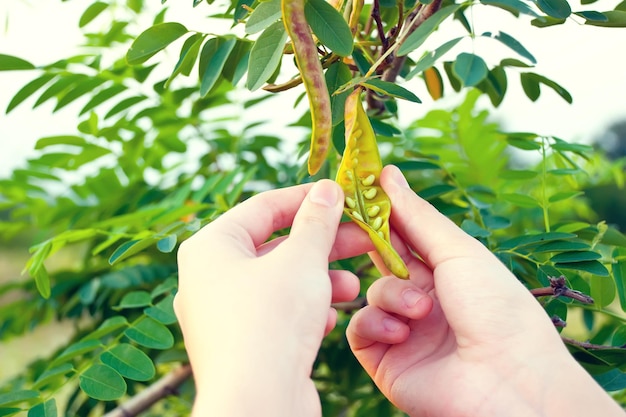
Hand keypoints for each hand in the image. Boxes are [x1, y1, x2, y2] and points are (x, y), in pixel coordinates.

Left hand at [174, 180, 370, 416]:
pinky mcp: (240, 344)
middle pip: (274, 246)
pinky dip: (305, 309)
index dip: (307, 198)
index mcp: (210, 247)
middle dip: (322, 244)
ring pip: (279, 282)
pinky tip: (330, 317)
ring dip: (319, 279)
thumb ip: (316, 221)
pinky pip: (276, 313)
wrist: (257, 406)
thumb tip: (327, 190)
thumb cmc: (271, 322)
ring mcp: (222, 314)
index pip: (263, 207)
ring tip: (352, 286)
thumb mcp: (302, 261)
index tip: (342, 196)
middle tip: (363, 239)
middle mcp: (208, 278)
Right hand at [346, 165, 624, 416]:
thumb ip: (416, 217)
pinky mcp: (386, 359)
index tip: (358, 189)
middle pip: (382, 261)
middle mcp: (422, 298)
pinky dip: (375, 324)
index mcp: (445, 271)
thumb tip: (387, 174)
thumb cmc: (497, 310)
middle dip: (370, 246)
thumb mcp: (459, 253)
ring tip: (419, 311)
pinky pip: (360, 329)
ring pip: (370, 293)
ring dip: (390, 295)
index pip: (403, 234)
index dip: (381, 213)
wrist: (509, 382)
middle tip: (356, 230)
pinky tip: (402, 332)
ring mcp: (404, 329)